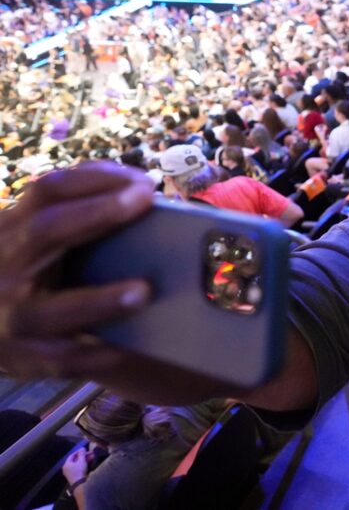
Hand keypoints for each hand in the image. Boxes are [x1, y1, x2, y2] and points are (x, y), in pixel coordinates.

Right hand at [0, 162, 154, 380]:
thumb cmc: (23, 267)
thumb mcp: (31, 234)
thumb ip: (75, 204)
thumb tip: (134, 185)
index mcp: (12, 229)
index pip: (48, 192)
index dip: (94, 181)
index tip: (143, 184)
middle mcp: (5, 265)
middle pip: (46, 231)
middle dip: (97, 214)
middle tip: (144, 202)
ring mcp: (11, 315)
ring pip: (52, 308)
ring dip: (99, 301)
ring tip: (143, 292)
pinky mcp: (22, 358)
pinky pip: (62, 359)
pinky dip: (97, 356)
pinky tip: (131, 350)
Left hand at [62, 448, 88, 484]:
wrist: (80, 484)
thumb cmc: (79, 471)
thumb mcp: (81, 461)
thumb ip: (82, 454)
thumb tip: (82, 448)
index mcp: (66, 464)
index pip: (72, 455)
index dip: (79, 451)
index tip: (85, 449)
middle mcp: (67, 468)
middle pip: (76, 460)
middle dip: (84, 456)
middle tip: (91, 453)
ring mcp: (71, 473)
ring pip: (79, 464)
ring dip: (86, 459)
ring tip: (93, 456)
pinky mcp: (75, 476)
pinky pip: (79, 468)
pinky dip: (84, 464)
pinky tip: (90, 462)